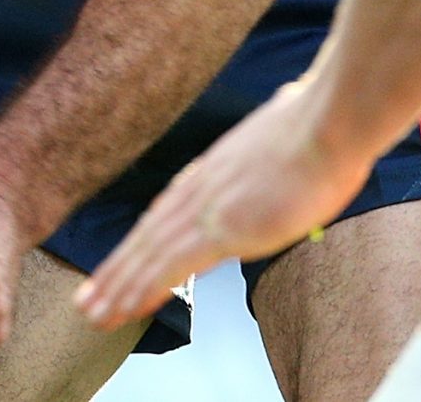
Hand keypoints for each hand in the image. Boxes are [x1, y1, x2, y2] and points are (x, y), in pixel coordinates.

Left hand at [75, 77, 372, 330]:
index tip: (122, 260)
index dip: (141, 240)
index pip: (167, 210)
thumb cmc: (324, 123)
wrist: (331, 121)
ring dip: (119, 287)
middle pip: (147, 235)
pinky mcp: (221, 230)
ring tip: (94, 312)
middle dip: (116, 270)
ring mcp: (208, 209)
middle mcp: (202, 188)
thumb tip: (289, 106)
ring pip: (148, 255)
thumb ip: (279, 131)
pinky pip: (170, 266)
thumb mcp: (289, 123)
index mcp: (216, 169)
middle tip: (89, 298)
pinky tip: (126, 308)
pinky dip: (143, 288)